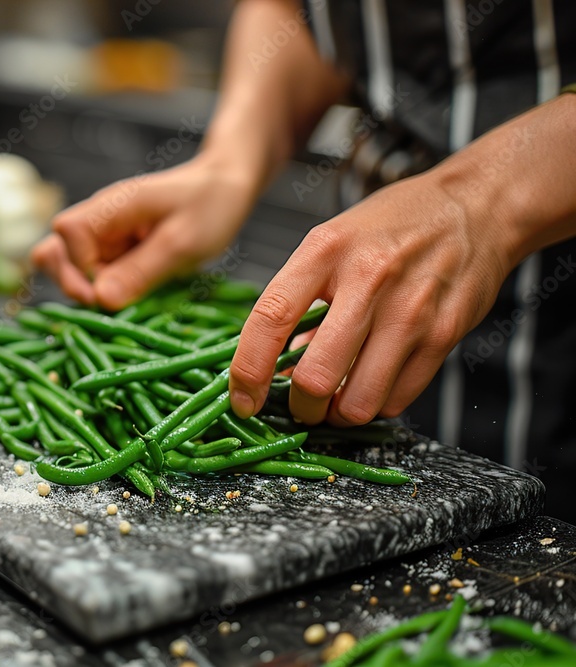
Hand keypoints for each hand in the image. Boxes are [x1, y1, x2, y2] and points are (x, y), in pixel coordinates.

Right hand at [31, 155, 256, 309]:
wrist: (225, 188)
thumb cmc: (209, 205)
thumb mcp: (183, 242)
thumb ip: (141, 271)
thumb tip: (100, 300)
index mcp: (111, 207)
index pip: (67, 235)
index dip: (81, 267)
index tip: (109, 289)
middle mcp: (98, 220)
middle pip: (55, 252)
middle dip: (75, 284)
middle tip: (111, 303)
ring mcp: (103, 237)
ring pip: (66, 267)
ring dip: (86, 290)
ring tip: (119, 301)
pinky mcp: (113, 252)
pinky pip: (91, 275)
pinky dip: (102, 291)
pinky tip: (126, 297)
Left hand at [229, 170, 512, 425]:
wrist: (477, 207)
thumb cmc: (392, 226)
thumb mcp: (332, 243)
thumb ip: (300, 302)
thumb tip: (276, 372)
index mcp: (325, 251)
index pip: (270, 319)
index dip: (249, 371)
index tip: (243, 400)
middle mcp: (368, 279)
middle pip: (316, 376)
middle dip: (302, 407)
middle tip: (301, 404)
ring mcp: (410, 310)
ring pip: (359, 401)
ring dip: (339, 414)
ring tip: (337, 398)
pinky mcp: (445, 335)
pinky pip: (397, 399)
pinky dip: (376, 405)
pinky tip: (372, 383)